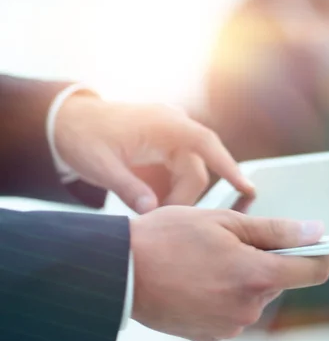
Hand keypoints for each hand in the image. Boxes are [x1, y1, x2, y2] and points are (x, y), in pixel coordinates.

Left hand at [55, 95, 253, 212]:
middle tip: (161, 220)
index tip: (248, 188)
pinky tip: (153, 201)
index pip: (206, 145)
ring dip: (177, 196)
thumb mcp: (100, 165)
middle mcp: (174, 126)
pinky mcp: (166, 144)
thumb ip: (127, 188)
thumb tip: (152, 211)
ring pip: (190, 173)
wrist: (68, 121)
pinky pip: (179, 171)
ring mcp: (172, 135)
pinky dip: (171, 189)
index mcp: (164, 124)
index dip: (229, 167)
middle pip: (196, 170)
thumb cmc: (83, 136)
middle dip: (184, 199)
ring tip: (153, 212)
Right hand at [130, 207, 328, 340]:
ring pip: (255, 294)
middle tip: (237, 241)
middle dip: (269, 259)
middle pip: (279, 279)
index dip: (326, 256)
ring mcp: (228, 325)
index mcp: (254, 275)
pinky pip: (234, 310)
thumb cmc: (168, 238)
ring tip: (211, 259)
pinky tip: (202, 278)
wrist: (120, 271)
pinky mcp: (211, 334)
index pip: (312, 271)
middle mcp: (246, 306)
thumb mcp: (225, 222)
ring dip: (245, 276)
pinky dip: (227, 293)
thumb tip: (316, 232)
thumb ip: (276, 230)